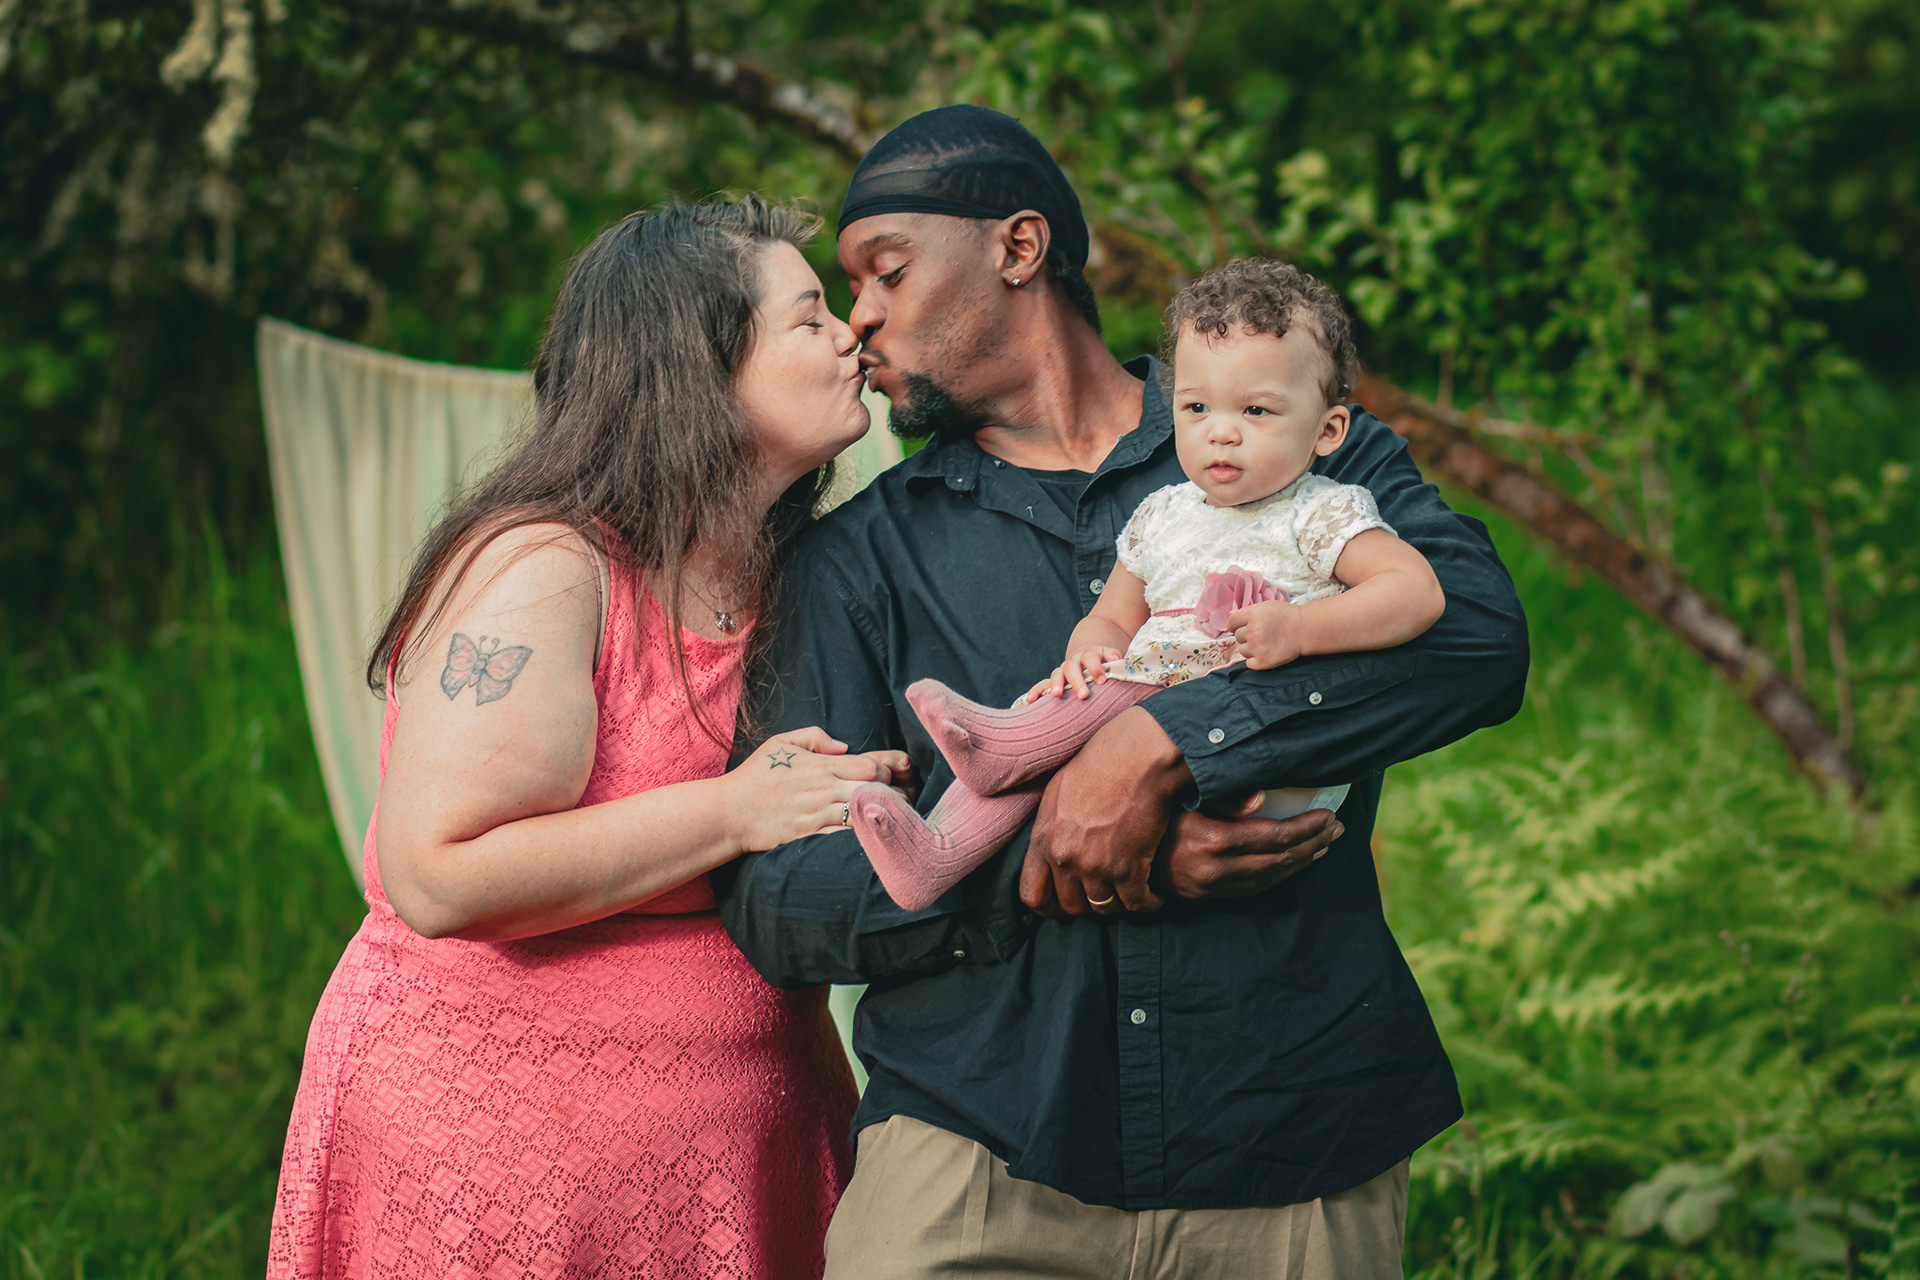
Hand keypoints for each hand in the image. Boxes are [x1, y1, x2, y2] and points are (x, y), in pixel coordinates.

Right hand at [724, 728, 910, 852]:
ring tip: (893, 813)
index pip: (870, 766)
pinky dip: (862, 831)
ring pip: (864, 813)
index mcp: (820, 766)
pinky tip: (871, 829)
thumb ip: (815, 737)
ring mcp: (818, 814)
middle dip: (893, 791)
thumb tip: (844, 747)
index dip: (887, 769)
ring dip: (882, 813)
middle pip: (874, 789)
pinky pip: (846, 834)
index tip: (889, 773)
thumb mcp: (781, 743)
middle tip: (901, 794)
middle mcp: (823, 790)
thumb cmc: (755, 776)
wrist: (729, 813)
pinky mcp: (812, 835)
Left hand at [1020, 706, 1187, 916]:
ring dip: (1119, 904)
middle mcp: (1065, 859)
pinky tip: (1154, 896)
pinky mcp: (1129, 868)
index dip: (1049, 907)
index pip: (1032, 895)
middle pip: (1071, 906)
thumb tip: (1049, 845)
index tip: (1065, 904)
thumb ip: (1048, 828)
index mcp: (1043, 840)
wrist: (1135, 758)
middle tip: (1106, 893)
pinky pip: (1137, 905)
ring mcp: (1096, 866)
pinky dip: (1149, 904)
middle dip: (1089, 903)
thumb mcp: (1056, 794)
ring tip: (1130, 893)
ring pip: (1104, 908)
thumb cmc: (1098, 766)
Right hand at [1025, 646, 1124, 702]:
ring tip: (1056, 695)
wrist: (1089, 655)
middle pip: (1073, 668)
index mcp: (1089, 654)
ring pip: (1057, 675)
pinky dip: (1035, 691)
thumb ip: (1113, 657)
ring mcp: (1063, 670)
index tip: (1103, 680)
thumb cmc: (1104, 663)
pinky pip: (1042, 685)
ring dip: (1055, 685)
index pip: (1091, 657)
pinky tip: (1030, 701)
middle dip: (1077, 681)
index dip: (1096, 668)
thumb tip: (1116, 659)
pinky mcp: (1054, 680)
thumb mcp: (1111, 657)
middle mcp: (1074, 661)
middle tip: (1083, 695)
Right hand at [1151, 790, 1344, 898]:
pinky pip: (1256, 888)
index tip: (1329, 814)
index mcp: (1214, 840)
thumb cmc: (1153, 813)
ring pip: (1272, 877)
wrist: (1120, 850)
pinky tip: (1296, 861)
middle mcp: (1216, 869)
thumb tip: (1261, 799)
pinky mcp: (1208, 896)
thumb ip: (1222, 797)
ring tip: (1325, 843)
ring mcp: (1212, 887)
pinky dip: (1282, 874)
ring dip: (1304, 860)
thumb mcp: (1183, 795)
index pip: (1276, 836)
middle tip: (1337, 828)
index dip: (1308, 827)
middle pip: (1281, 859)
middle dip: (1314, 843)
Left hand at [1226, 601, 1301, 670]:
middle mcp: (1252, 631)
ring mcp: (1257, 647)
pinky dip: (1255, 660)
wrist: (1305, 630)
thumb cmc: (1285, 616)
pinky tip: (1266, 652)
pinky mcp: (1263, 662)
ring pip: (1242, 650)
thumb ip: (1246, 611)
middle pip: (1237, 637)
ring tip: (1266, 642)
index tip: (1245, 626)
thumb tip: (1229, 615)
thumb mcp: (1266, 607)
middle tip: (1263, 633)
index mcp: (1251, 615)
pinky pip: (1248, 663)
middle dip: (1247, 635)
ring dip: (1250, 648)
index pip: (1231, 623)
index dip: (1237, 624)